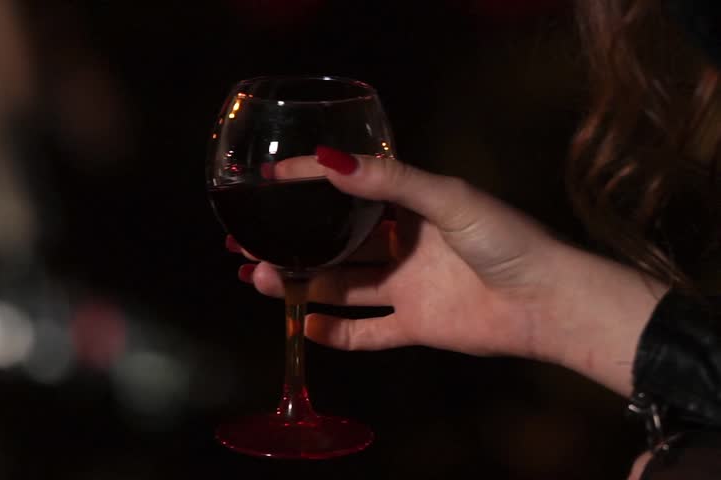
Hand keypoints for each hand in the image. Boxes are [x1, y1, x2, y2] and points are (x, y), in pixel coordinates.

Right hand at [231, 147, 665, 394]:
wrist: (548, 302)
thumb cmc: (505, 239)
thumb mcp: (447, 198)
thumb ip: (390, 181)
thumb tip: (329, 160)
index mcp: (411, 206)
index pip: (349, 189)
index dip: (309, 182)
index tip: (269, 179)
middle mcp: (403, 245)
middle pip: (334, 243)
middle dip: (292, 242)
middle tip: (247, 243)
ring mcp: (406, 287)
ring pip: (341, 285)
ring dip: (301, 284)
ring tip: (258, 278)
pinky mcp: (415, 325)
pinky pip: (367, 331)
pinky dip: (336, 332)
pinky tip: (304, 324)